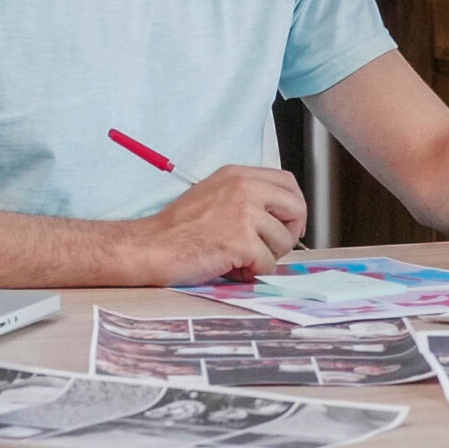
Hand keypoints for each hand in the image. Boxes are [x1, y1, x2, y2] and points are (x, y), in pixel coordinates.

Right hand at [124, 166, 306, 286]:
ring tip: (238, 258)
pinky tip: (231, 267)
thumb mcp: (215, 195)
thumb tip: (281, 215)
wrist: (152, 247)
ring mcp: (243, 213)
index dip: (293, 207)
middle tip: (268, 247)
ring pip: (284, 241)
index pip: (287, 182)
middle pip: (296, 208)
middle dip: (288, 233)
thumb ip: (247, 197)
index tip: (285, 224)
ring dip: (265, 257)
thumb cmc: (178, 229)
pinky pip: (268, 265)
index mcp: (237, 174)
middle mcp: (243, 187)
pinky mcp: (242, 240)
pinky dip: (252, 273)